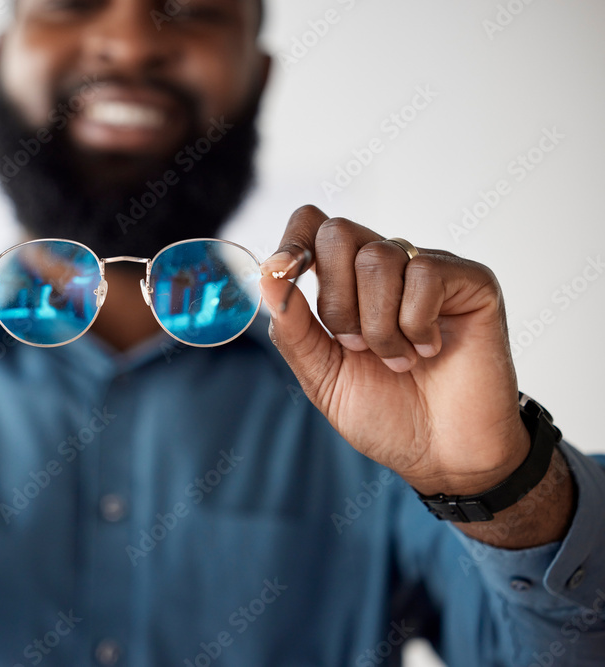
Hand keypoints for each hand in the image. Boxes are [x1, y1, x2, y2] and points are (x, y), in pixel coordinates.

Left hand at [259, 206, 529, 494]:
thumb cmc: (386, 414)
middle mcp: (386, 266)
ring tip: (397, 359)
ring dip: (377, 324)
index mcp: (344, 283)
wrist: (443, 455)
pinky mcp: (471, 281)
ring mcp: (428, 269)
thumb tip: (267, 277)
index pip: (312, 225)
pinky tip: (430, 351)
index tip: (282, 275)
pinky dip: (416, 324)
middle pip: (338, 233)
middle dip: (335, 299)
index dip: (292, 242)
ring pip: (378, 257)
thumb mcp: (322, 376)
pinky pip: (425, 275)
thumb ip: (294, 329)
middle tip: (354, 346)